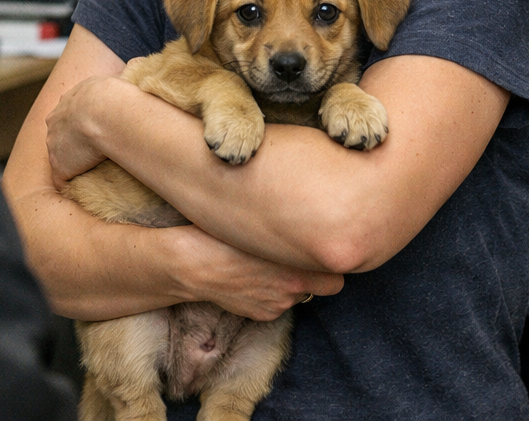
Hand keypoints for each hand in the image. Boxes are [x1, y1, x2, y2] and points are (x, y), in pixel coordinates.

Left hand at [46, 74, 120, 187]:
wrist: (104, 111)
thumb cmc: (118, 93)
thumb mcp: (122, 74)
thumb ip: (127, 72)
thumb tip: (140, 62)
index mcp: (70, 99)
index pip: (73, 113)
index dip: (85, 122)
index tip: (98, 129)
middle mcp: (56, 120)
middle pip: (62, 133)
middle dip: (74, 142)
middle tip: (95, 151)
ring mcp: (55, 143)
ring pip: (62, 155)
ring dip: (75, 163)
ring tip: (95, 171)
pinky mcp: (60, 165)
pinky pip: (64, 179)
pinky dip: (75, 183)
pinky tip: (89, 188)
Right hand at [171, 225, 343, 320]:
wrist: (190, 265)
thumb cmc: (221, 233)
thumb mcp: (258, 222)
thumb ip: (290, 226)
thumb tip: (311, 214)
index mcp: (295, 266)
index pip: (339, 275)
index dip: (335, 261)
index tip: (328, 246)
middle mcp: (291, 290)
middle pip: (327, 287)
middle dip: (320, 273)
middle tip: (306, 254)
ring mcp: (276, 305)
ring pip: (300, 293)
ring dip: (293, 281)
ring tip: (271, 261)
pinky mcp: (260, 315)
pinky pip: (278, 303)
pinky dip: (272, 293)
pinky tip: (254, 276)